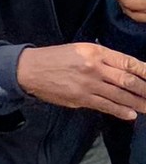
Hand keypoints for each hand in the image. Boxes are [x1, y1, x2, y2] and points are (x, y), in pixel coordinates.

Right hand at [16, 43, 145, 120]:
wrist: (29, 70)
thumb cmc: (55, 58)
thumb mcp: (80, 49)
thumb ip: (103, 58)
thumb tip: (126, 69)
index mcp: (95, 52)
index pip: (128, 62)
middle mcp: (94, 68)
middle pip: (128, 80)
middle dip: (145, 90)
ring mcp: (88, 85)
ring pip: (120, 96)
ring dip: (138, 103)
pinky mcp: (80, 99)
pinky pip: (105, 106)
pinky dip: (120, 111)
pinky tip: (130, 114)